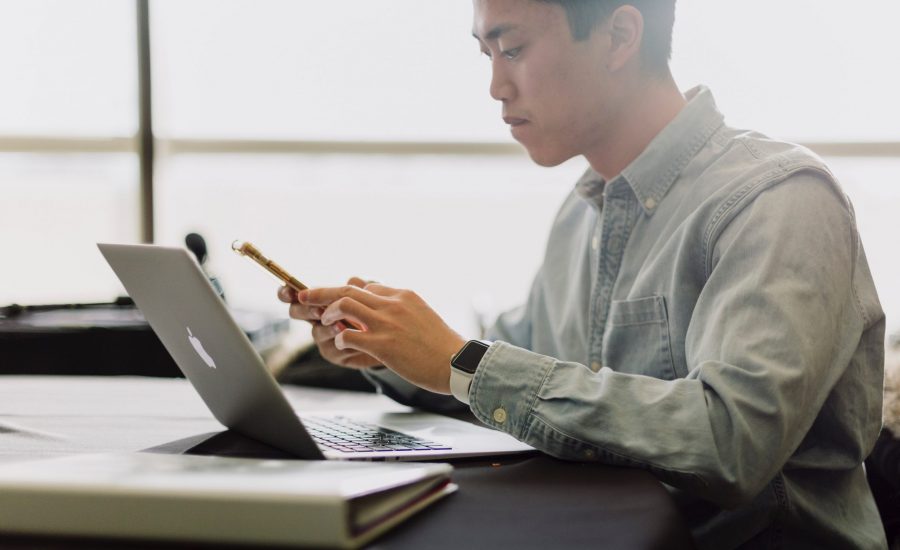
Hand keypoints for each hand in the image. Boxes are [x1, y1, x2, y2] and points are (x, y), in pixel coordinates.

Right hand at [278, 277, 380, 368]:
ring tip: (341, 326)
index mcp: (320, 300)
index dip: (287, 292)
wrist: (387, 339)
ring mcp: (324, 336)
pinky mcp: (334, 353)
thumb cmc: (375, 313)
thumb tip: (352, 279)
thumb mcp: (370, 295)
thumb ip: (360, 287)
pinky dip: (343, 342)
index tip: (288, 291)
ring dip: (327, 328)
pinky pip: (332, 348)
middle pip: (297, 312)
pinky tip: (354, 339)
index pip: (296, 294)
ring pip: (316, 332)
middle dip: (305, 310)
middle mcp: (317, 318)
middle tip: (319, 310)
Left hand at [297, 283, 465, 393]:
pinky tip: (343, 344)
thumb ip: (401, 309)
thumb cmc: (442, 346)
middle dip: (321, 291)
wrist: (457, 363)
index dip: (347, 292)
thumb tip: (382, 308)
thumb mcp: (422, 316)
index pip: (367, 286)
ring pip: (344, 305)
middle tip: (303, 295)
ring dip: (328, 313)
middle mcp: (393, 304)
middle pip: (348, 288)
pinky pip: (349, 335)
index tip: (334, 300)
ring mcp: (387, 323)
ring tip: (325, 323)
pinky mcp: (383, 345)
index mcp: (403, 295)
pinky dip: (340, 339)